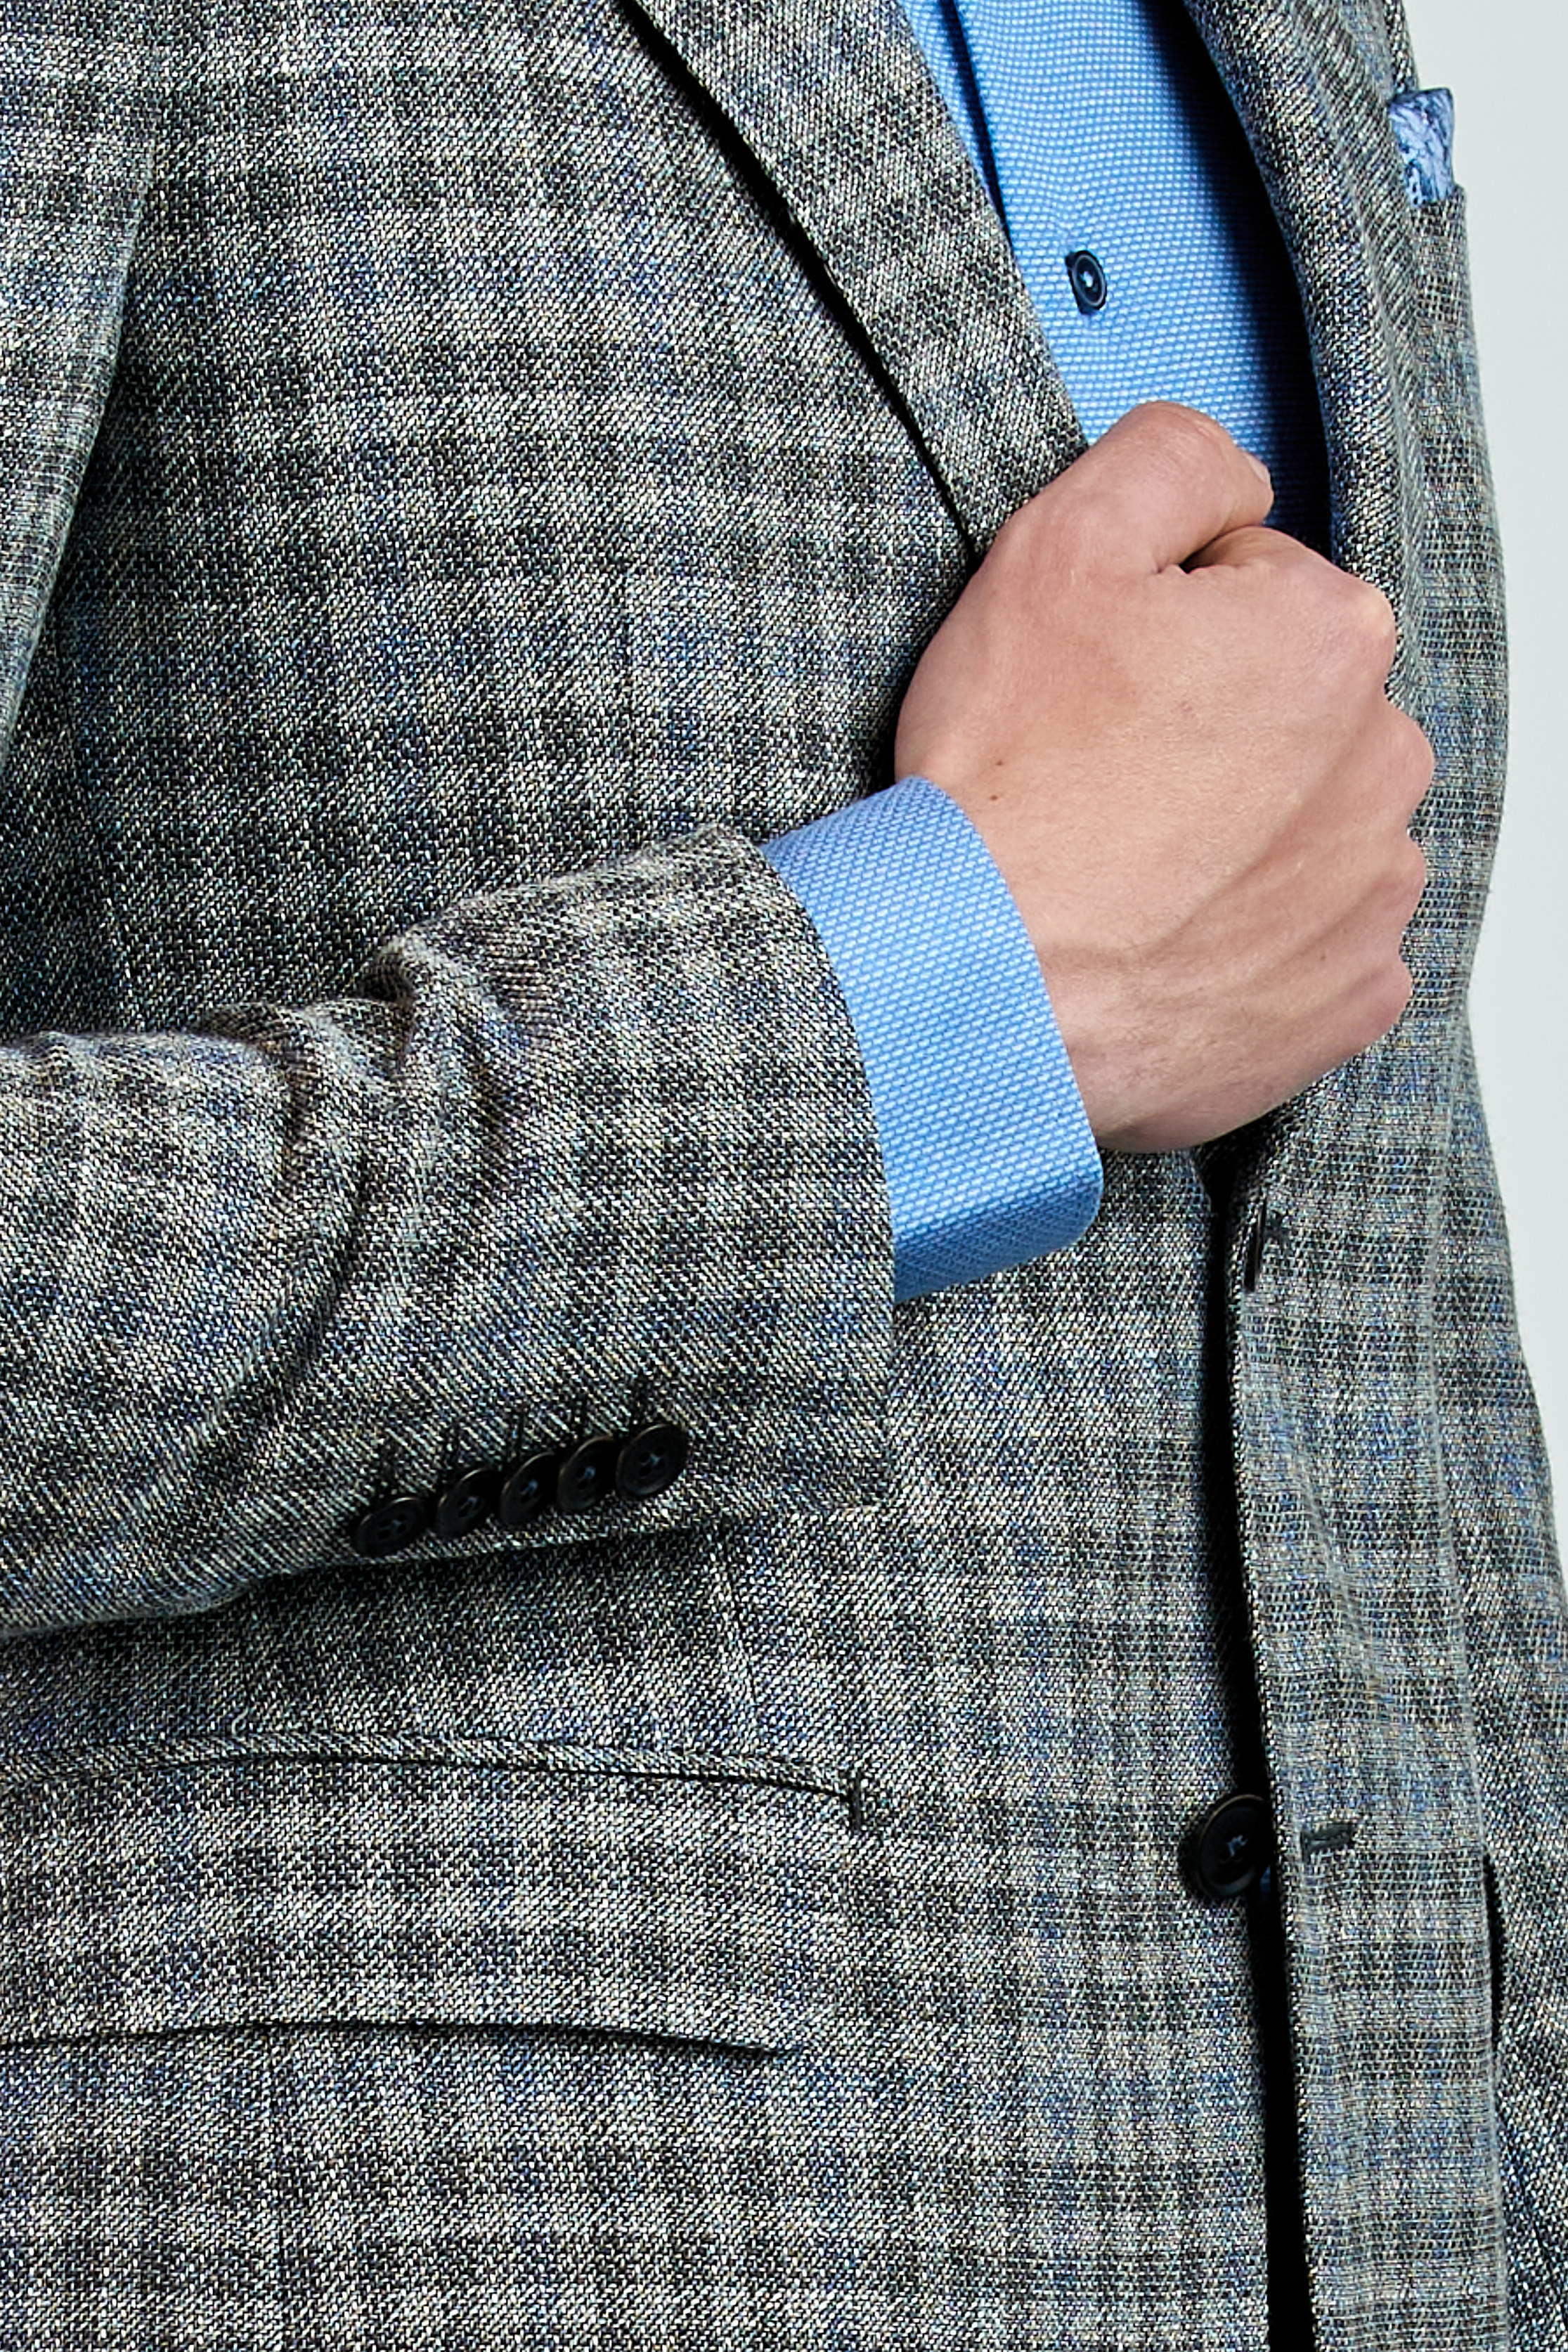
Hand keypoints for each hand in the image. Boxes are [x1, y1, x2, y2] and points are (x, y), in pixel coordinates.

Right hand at [893, 401, 1432, 1152]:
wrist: (979, 982)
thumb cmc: (1009, 782)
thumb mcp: (1055, 547)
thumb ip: (1170, 459)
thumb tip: (1237, 482)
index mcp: (1333, 636)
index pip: (1259, 592)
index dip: (1163, 629)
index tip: (1098, 687)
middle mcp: (1385, 763)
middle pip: (1296, 713)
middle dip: (1216, 731)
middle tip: (1104, 780)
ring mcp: (1373, 893)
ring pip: (1310, 828)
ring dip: (1240, 837)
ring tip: (1131, 868)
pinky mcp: (1348, 999)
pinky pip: (1317, 946)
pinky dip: (1254, 943)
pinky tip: (1170, 940)